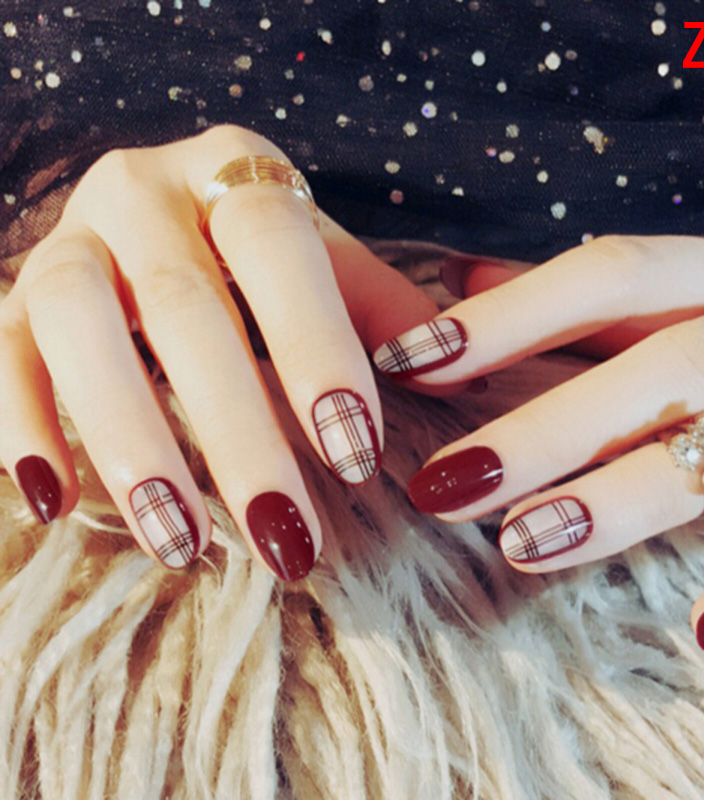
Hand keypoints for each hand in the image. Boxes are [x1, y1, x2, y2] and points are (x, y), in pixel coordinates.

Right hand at [0, 124, 446, 579]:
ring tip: (183, 544)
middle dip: (236, 431)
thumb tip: (461, 369)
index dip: (314, 347)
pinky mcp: (14, 295)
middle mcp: (143, 190)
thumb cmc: (263, 255)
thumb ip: (386, 306)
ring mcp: (70, 239)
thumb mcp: (330, 264)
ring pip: (74, 323)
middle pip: (182, 304)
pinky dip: (21, 425)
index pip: (276, 245)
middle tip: (285, 537)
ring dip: (129, 442)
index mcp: (237, 170)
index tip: (355, 458)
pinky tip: (56, 502)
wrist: (164, 217)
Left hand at [374, 234, 703, 651]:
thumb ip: (582, 303)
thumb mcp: (686, 305)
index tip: (405, 363)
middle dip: (550, 428)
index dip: (507, 316)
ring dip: (629, 499)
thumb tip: (456, 277)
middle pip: (668, 367)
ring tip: (524, 544)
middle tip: (443, 485)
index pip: (611, 275)